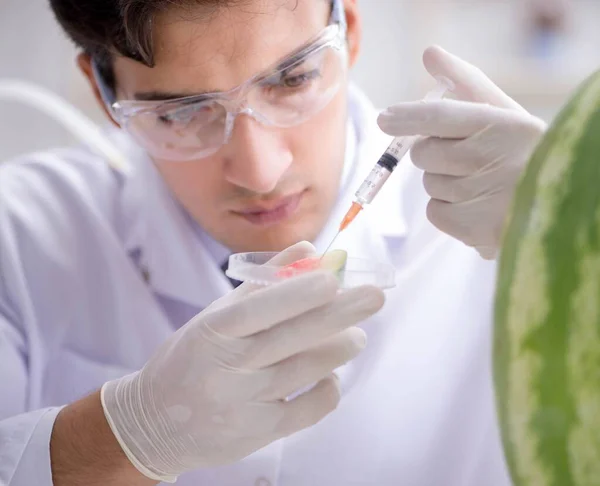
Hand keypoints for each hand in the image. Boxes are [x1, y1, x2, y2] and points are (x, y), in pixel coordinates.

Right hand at [100, 241, 384, 482]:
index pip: (259, 308)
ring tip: (357, 336)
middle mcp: (226, 368)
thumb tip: (309, 249)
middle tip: (375, 297)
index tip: (333, 278)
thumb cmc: (192, 358)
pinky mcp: (257, 433)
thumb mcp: (214, 317)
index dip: (297, 293)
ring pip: (305, 371)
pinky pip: (307, 409)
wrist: (156, 423)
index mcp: (212, 331)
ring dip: (339, 348)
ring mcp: (242, 404)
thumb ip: (261, 284)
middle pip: (291, 338)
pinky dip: (328, 389)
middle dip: (339, 314)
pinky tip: (331, 375)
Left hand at [377, 46, 546, 258]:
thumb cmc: (523, 156)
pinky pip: (435, 212)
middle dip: (433, 155)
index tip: (385, 119)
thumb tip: (430, 53)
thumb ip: (467, 84)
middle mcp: (494, 159)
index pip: (441, 118)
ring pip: (430, 184)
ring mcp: (484, 196)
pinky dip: (448, 211)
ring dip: (445, 184)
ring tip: (481, 186)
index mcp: (504, 125)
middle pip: (425, 154)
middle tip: (465, 159)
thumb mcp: (505, 115)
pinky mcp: (475, 227)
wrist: (556, 208)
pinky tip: (476, 208)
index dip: (408, 118)